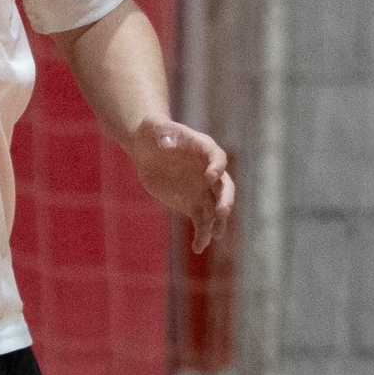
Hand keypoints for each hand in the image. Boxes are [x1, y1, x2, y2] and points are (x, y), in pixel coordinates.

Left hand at [127, 117, 234, 254]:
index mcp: (204, 149)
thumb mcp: (153, 127)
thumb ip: (162, 132)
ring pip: (215, 208)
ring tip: (214, 236)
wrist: (147, 148)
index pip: (218, 158)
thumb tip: (166, 143)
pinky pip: (201, 222)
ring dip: (217, 223)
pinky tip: (198, 247)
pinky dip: (202, 234)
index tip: (210, 176)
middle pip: (224, 187)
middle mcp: (209, 171)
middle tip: (222, 212)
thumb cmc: (153, 132)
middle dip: (225, 200)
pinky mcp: (192, 204)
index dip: (217, 167)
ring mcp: (203, 190)